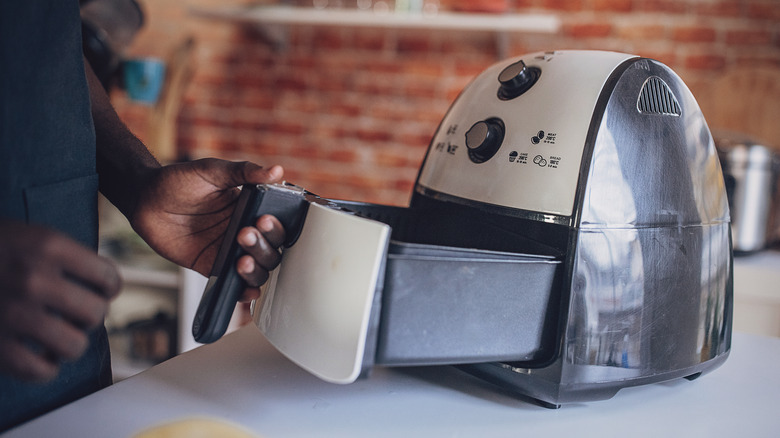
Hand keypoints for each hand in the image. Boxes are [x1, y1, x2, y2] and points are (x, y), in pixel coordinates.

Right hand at [0, 220, 120, 380]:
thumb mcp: (32, 236)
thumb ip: (68, 258)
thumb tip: (105, 287)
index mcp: (49, 246)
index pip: (108, 277)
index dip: (108, 287)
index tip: (100, 290)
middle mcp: (34, 278)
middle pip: (96, 313)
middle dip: (89, 315)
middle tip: (76, 313)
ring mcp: (13, 313)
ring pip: (74, 345)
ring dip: (70, 343)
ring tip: (59, 335)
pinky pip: (39, 370)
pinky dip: (44, 368)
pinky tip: (38, 355)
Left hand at [130, 159, 285, 300]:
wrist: (144, 199)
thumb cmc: (178, 181)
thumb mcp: (213, 171)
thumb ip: (245, 172)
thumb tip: (276, 171)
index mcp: (250, 209)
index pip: (276, 224)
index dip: (275, 227)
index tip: (264, 220)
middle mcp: (244, 231)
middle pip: (271, 250)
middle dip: (263, 246)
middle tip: (244, 233)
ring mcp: (229, 251)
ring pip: (258, 270)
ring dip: (257, 270)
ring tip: (242, 261)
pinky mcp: (212, 267)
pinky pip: (234, 284)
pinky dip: (244, 291)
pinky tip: (246, 290)